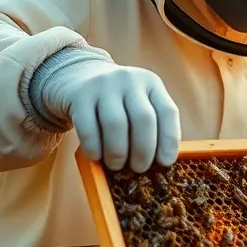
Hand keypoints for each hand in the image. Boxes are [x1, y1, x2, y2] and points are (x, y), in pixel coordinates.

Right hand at [39, 56, 180, 172]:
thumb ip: (151, 125)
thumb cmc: (117, 102)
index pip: (167, 112)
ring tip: (116, 165)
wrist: (77, 77)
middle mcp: (130, 80)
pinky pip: (88, 127)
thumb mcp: (138, 103)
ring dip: (118, 152)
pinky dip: (94, 147)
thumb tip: (159, 162)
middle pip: (143, 119)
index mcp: (151, 84)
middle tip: (139, 169)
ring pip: (116, 124)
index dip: (169, 140)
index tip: (165, 163)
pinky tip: (96, 156)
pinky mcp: (79, 95)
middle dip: (143, 150)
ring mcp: (103, 85)